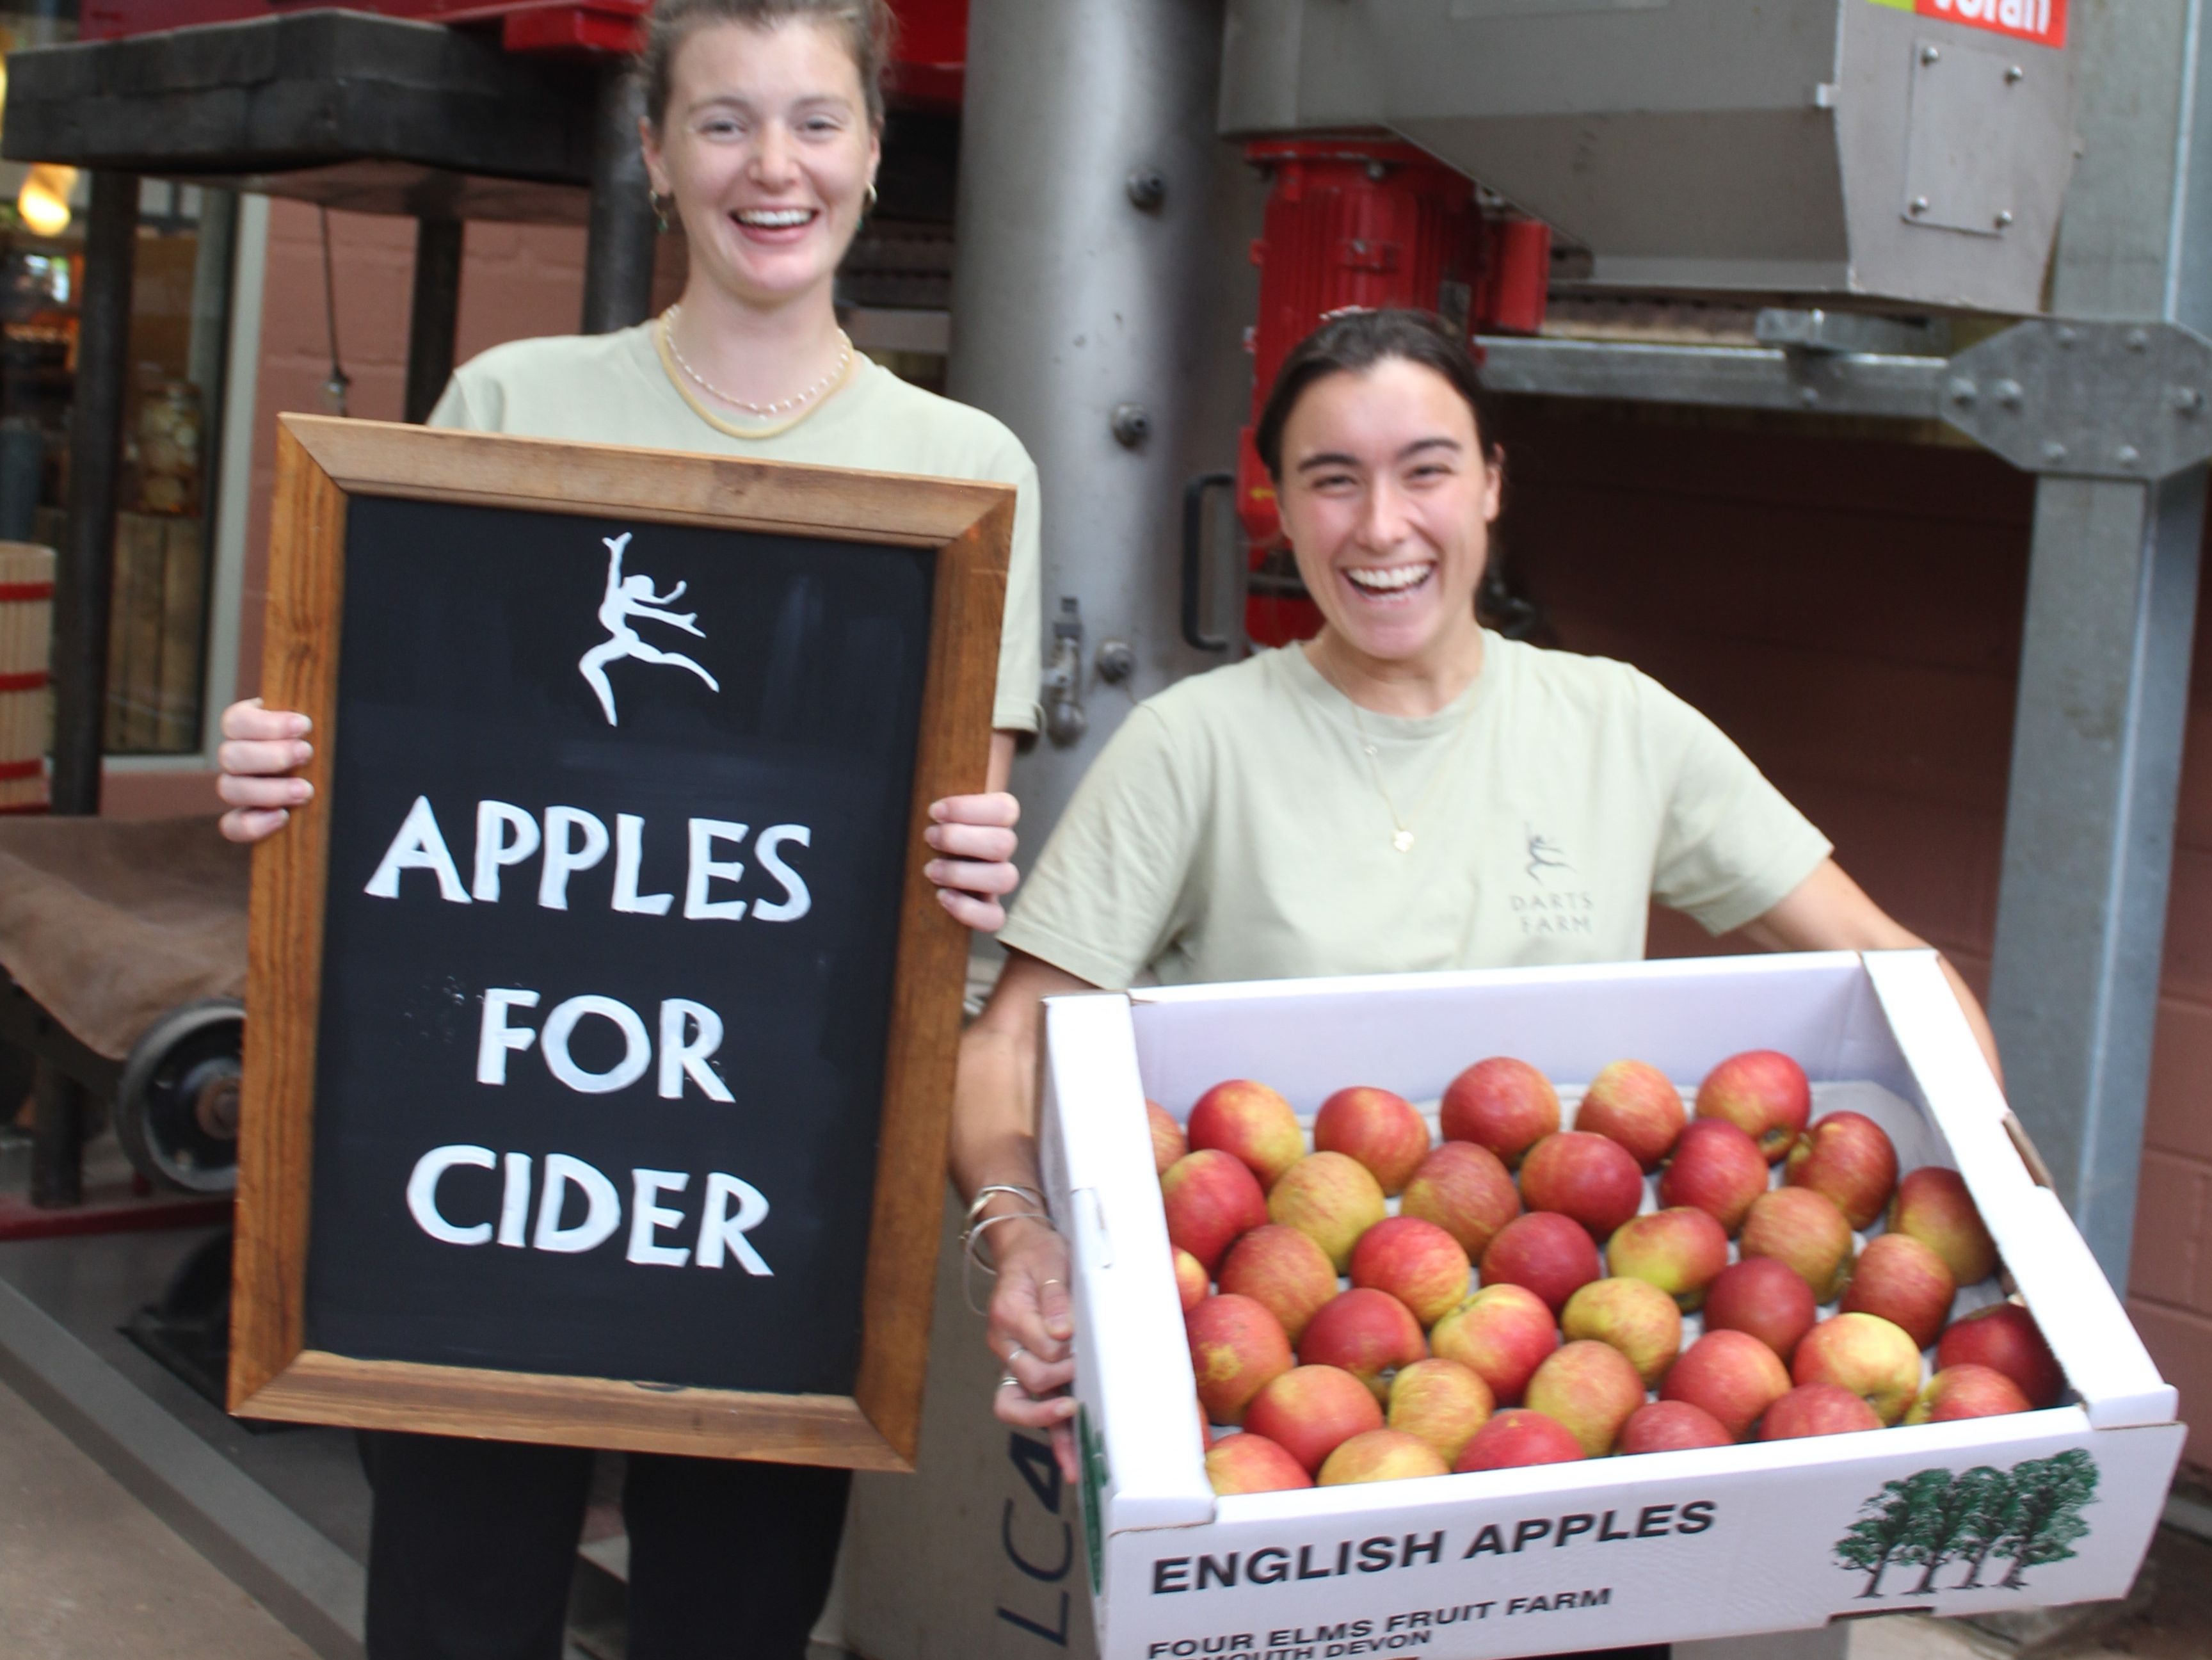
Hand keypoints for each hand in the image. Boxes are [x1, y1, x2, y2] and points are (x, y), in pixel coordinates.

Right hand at [216, 699, 313, 842]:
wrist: (323, 776)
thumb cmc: (318, 742)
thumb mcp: (314, 726)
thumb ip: (305, 720)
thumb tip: (313, 718)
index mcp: (246, 728)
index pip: (235, 722)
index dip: (266, 725)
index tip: (304, 725)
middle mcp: (235, 757)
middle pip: (230, 756)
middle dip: (272, 756)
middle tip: (306, 754)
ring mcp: (236, 787)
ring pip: (229, 789)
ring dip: (268, 790)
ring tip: (305, 790)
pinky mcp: (243, 816)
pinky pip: (232, 825)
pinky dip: (253, 824)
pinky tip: (282, 816)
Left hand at [926, 790, 1018, 931]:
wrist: (919, 869)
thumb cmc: (928, 832)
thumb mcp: (933, 816)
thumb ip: (937, 805)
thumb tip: (926, 803)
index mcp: (995, 820)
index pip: (1004, 809)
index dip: (970, 809)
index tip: (934, 811)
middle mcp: (1001, 850)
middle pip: (1004, 843)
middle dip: (960, 840)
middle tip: (928, 837)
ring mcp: (996, 881)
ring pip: (1005, 878)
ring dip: (962, 873)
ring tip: (930, 870)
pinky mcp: (988, 909)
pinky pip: (995, 917)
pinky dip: (969, 910)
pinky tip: (942, 897)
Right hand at [988, 1216, 1078, 1479]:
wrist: (1023, 1250)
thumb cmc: (1039, 1255)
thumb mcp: (1051, 1261)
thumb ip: (1055, 1296)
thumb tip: (1062, 1333)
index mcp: (1009, 1315)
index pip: (1041, 1348)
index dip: (1067, 1353)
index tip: (1085, 1345)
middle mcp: (1006, 1344)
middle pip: (1032, 1379)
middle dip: (1064, 1380)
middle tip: (1088, 1369)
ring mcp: (1014, 1362)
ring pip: (1019, 1406)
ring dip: (1048, 1426)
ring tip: (1076, 1460)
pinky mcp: (1030, 1373)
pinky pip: (1034, 1409)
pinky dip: (1052, 1435)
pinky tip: (1070, 1461)